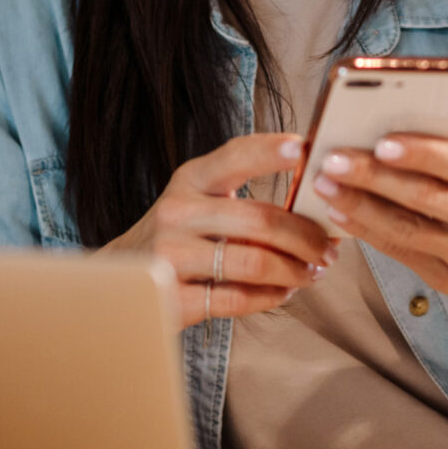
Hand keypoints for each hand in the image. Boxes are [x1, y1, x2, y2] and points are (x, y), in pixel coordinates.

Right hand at [98, 132, 339, 328]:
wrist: (119, 279)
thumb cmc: (177, 236)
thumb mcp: (197, 200)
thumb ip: (241, 195)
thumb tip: (314, 198)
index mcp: (189, 179)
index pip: (235, 156)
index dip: (272, 151)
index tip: (306, 150)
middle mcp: (177, 212)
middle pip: (260, 220)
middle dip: (306, 237)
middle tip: (329, 249)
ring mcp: (170, 256)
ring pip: (254, 263)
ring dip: (295, 271)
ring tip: (311, 273)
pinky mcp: (172, 297)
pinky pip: (237, 299)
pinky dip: (270, 297)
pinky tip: (282, 292)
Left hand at [312, 132, 447, 406]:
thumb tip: (404, 125)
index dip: (421, 153)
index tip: (382, 142)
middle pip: (424, 197)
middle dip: (373, 178)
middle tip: (332, 160)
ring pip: (406, 230)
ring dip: (359, 207)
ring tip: (324, 185)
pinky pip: (401, 253)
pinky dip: (367, 233)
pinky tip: (340, 215)